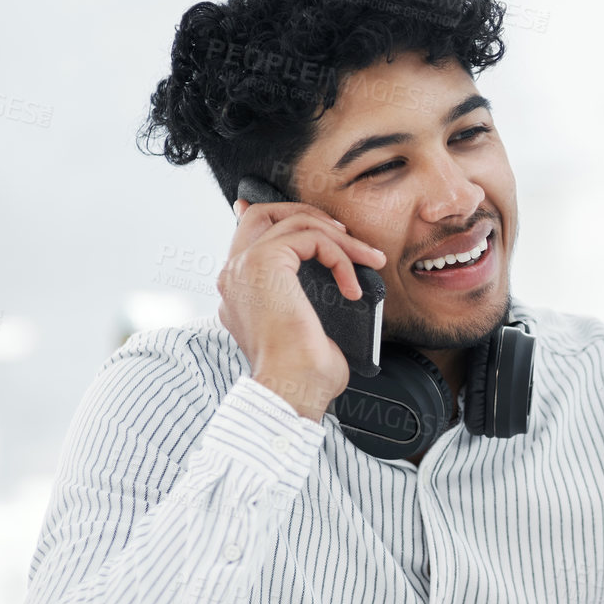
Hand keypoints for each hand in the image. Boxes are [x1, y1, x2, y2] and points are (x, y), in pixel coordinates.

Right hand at [217, 195, 386, 419]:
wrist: (291, 389)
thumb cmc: (304, 375)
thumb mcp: (308, 331)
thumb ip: (311, 303)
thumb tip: (341, 295)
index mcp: (239, 291)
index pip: (249, 237)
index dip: (284, 220)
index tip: (325, 225)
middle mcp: (235, 275)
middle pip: (264, 214)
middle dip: (310, 216)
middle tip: (346, 235)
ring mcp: (245, 267)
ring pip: (294, 223)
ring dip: (339, 238)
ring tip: (368, 260)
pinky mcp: (264, 262)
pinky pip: (311, 238)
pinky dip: (341, 257)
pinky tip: (352, 288)